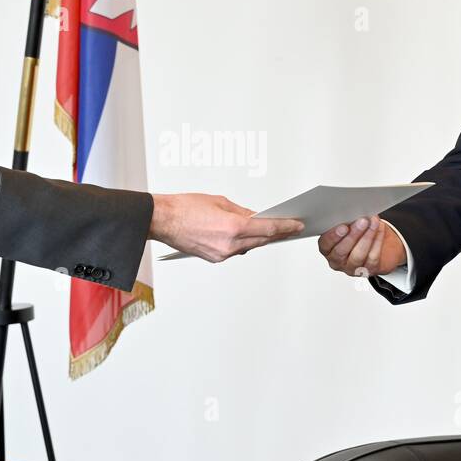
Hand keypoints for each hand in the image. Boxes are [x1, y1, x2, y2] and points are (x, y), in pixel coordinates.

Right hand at [149, 193, 303, 261]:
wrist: (163, 220)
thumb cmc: (185, 207)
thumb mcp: (220, 202)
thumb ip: (242, 212)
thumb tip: (257, 217)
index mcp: (232, 227)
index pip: (267, 228)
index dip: (285, 226)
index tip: (297, 225)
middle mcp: (229, 245)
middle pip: (261, 240)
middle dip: (277, 233)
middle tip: (290, 227)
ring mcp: (221, 254)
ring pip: (249, 246)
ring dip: (260, 238)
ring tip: (271, 230)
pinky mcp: (214, 258)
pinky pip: (235, 250)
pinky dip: (243, 243)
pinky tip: (248, 235)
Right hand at [318, 215, 406, 277]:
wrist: (375, 246)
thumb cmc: (356, 233)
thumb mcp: (347, 225)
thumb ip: (344, 220)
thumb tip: (350, 211)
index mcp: (327, 249)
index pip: (325, 244)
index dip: (333, 236)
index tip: (343, 226)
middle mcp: (337, 261)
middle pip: (341, 251)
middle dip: (353, 235)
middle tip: (362, 221)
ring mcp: (352, 268)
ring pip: (358, 255)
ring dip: (367, 237)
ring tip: (373, 223)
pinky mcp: (368, 270)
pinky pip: (373, 257)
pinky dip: (378, 241)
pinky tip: (380, 229)